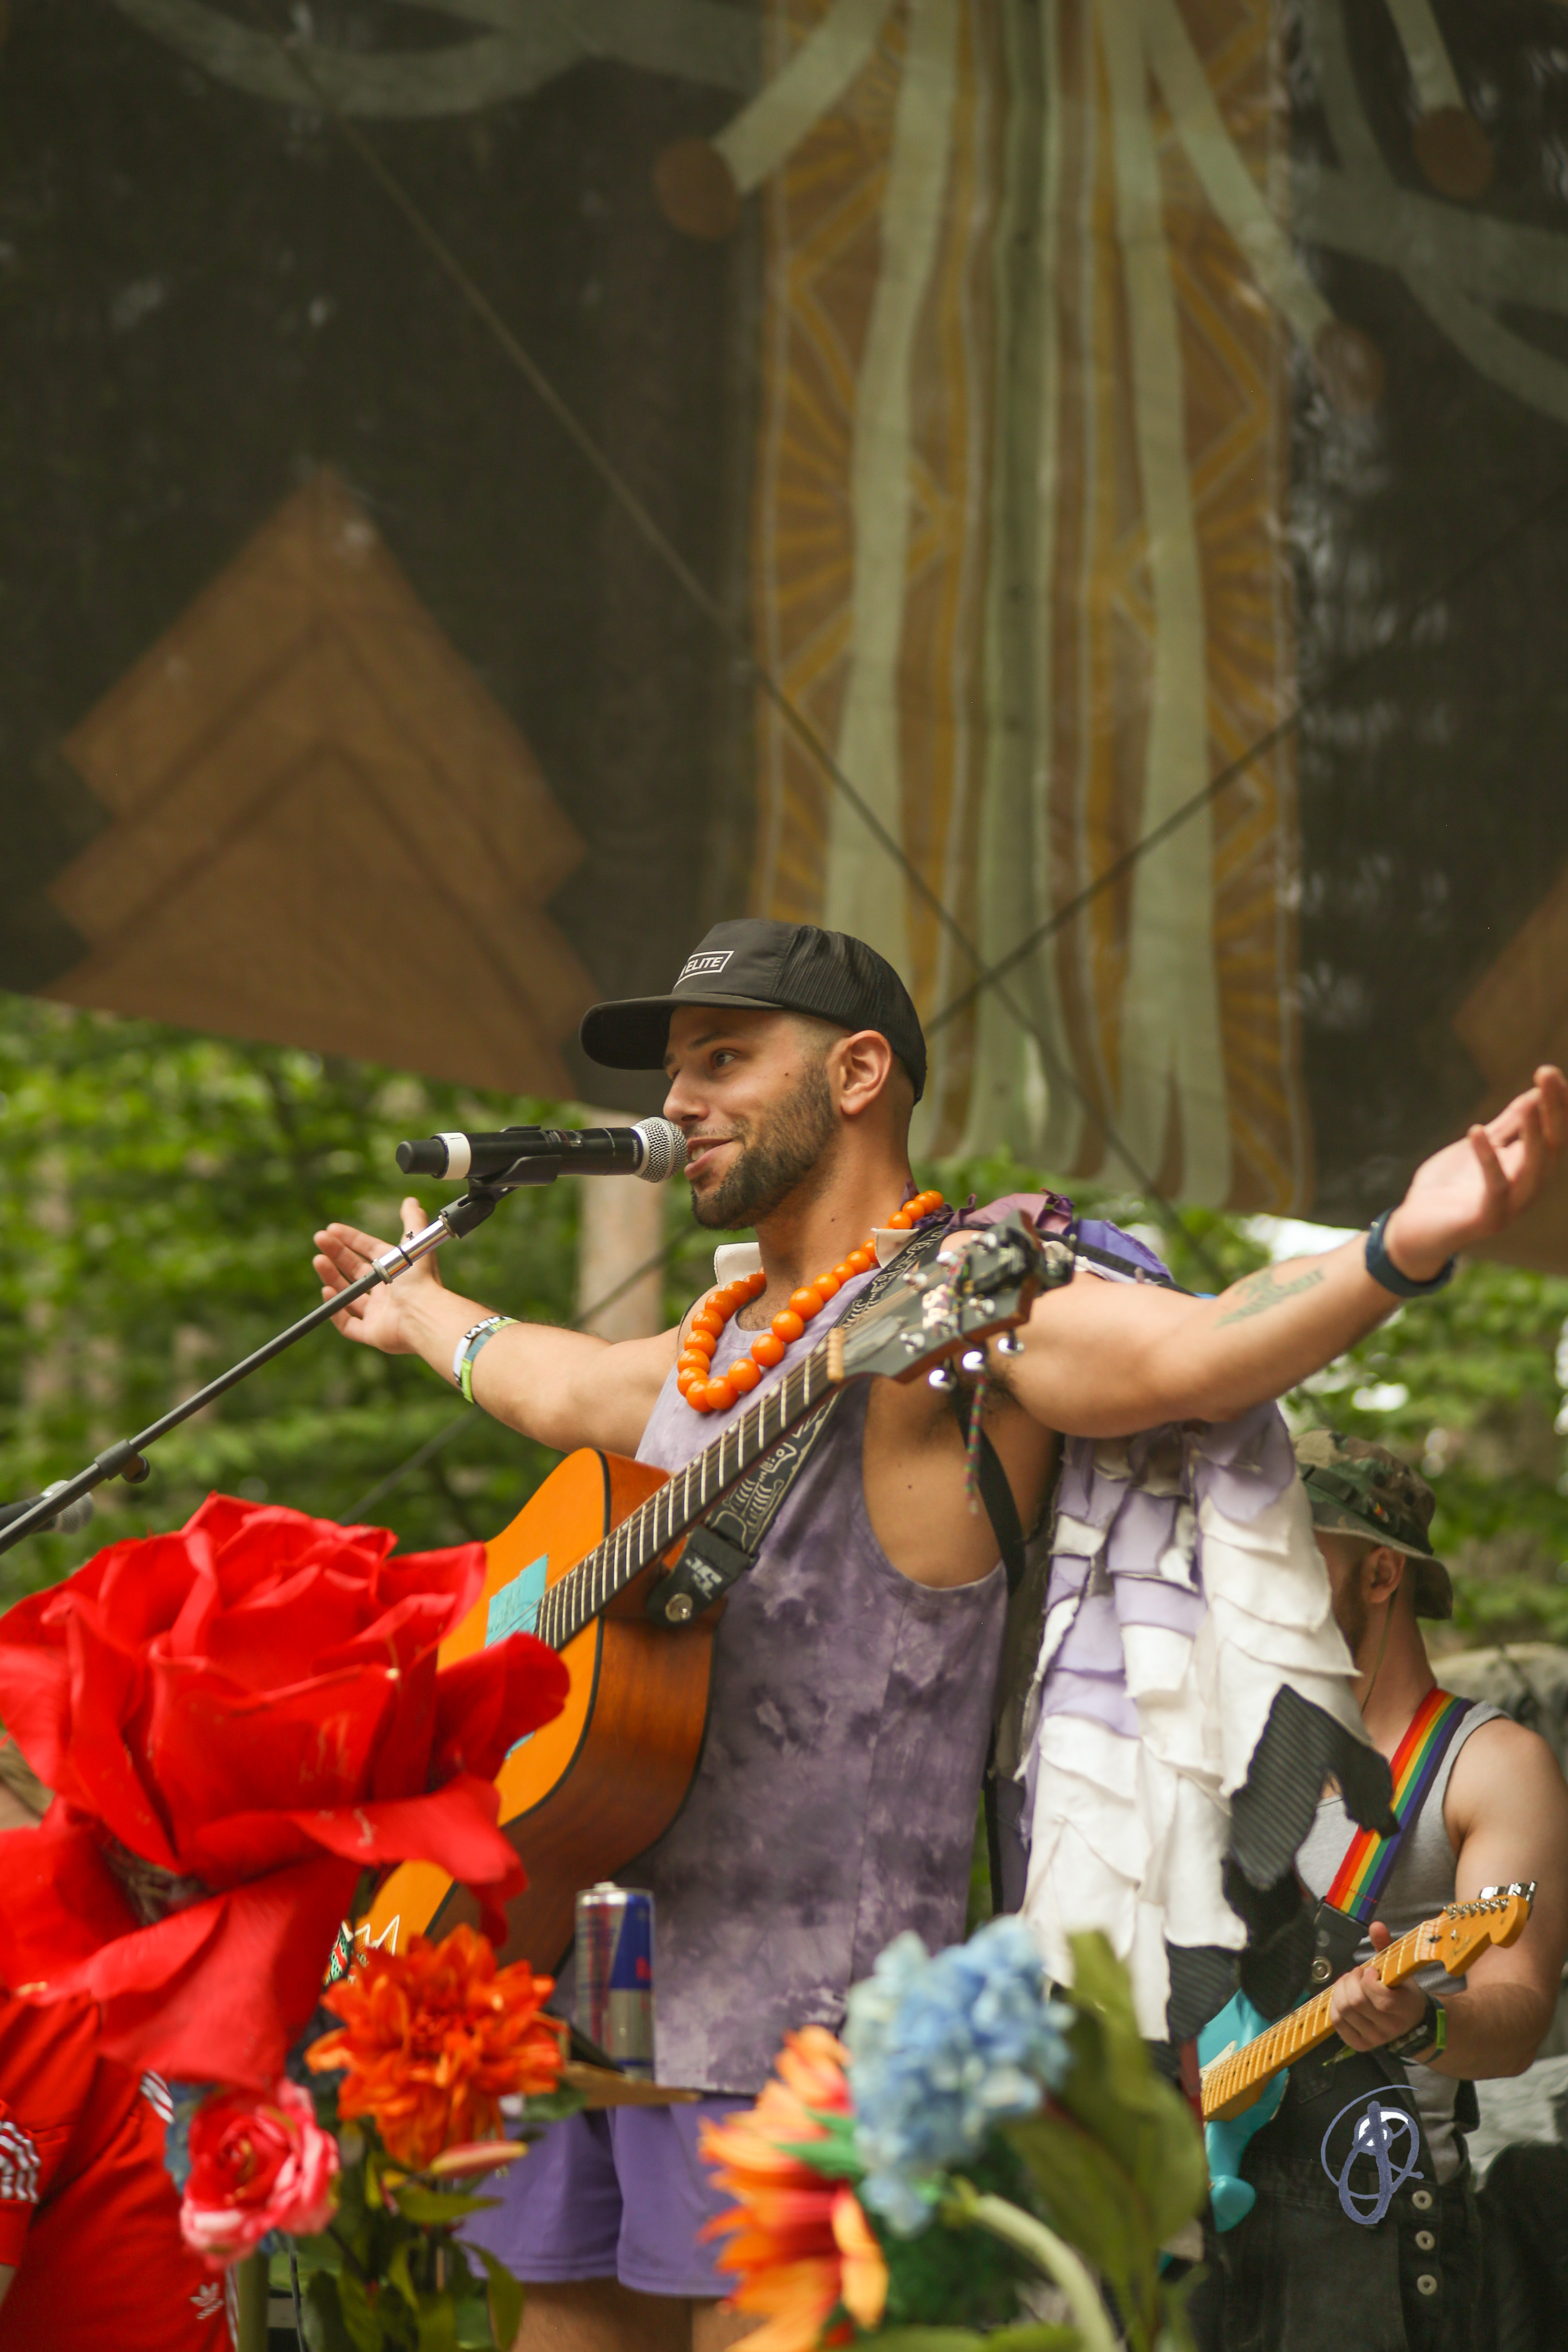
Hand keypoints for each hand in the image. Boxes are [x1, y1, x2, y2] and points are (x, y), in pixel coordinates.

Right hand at [312, 1194, 443, 1355]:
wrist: (423, 1314)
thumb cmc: (421, 1280)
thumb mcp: (416, 1243)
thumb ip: (413, 1221)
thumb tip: (411, 1200)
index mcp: (396, 1270)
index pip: (369, 1250)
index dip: (351, 1239)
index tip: (331, 1229)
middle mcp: (387, 1291)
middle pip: (355, 1270)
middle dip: (336, 1254)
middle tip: (319, 1240)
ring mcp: (379, 1313)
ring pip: (349, 1295)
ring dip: (332, 1277)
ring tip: (318, 1261)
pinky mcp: (373, 1333)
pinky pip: (349, 1324)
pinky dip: (336, 1310)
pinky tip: (327, 1292)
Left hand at [1329, 1922, 1427, 2052]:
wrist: (1410, 2022)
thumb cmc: (1402, 1990)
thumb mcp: (1398, 1968)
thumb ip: (1386, 1946)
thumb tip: (1375, 1925)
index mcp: (1405, 2009)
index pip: (1381, 1999)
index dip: (1369, 1979)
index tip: (1371, 1970)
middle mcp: (1390, 2029)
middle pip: (1356, 2002)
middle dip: (1351, 1980)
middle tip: (1357, 1973)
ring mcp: (1374, 2039)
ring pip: (1344, 2011)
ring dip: (1341, 1990)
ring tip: (1349, 1981)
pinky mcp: (1360, 2044)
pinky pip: (1337, 2023)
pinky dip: (1335, 2004)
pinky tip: (1343, 1994)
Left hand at [1384, 1065, 1567, 1279]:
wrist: (1415, 1230)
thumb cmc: (1450, 1186)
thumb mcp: (1480, 1148)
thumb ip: (1508, 1126)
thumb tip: (1535, 1095)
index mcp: (1528, 1170)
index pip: (1554, 1134)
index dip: (1559, 1104)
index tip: (1551, 1071)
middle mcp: (1526, 1189)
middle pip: (1551, 1147)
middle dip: (1554, 1109)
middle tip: (1547, 1072)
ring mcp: (1509, 1207)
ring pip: (1532, 1169)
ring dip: (1533, 1133)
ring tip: (1530, 1100)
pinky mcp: (1485, 1220)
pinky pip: (1494, 1188)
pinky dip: (1487, 1159)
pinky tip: (1476, 1130)